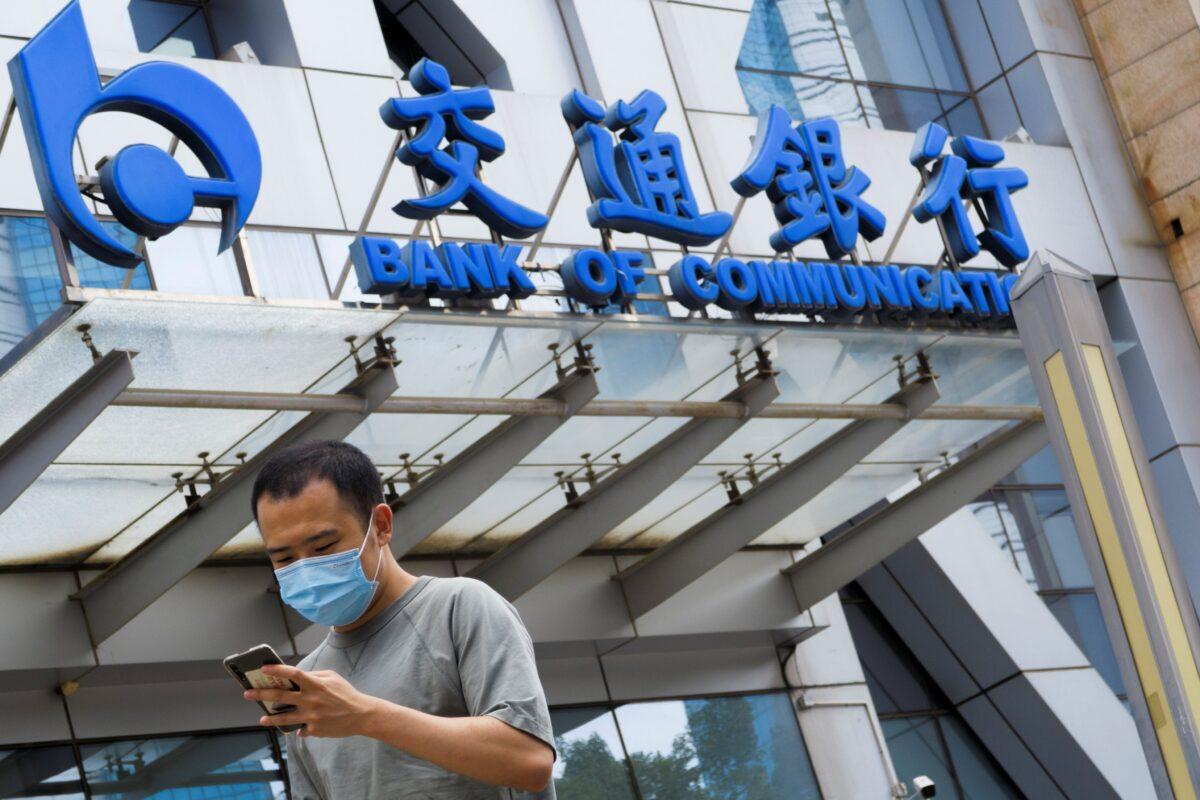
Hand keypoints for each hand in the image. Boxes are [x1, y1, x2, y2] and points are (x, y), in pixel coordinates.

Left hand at [243, 663, 380, 737]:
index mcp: (315, 684)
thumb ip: (314, 676)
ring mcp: (310, 716)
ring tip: (262, 718)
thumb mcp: (332, 677)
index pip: (292, 674)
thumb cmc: (346, 693)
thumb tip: (297, 677)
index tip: (263, 668)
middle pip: (280, 696)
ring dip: (271, 717)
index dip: (277, 670)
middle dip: (261, 694)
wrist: (361, 714)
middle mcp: (310, 700)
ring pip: (284, 717)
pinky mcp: (314, 729)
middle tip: (248, 693)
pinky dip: (299, 728)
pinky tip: (297, 728)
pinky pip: (301, 729)